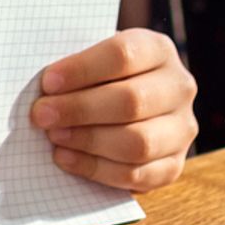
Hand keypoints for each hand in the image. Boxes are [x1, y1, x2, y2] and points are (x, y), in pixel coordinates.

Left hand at [33, 30, 196, 191]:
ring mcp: (181, 129)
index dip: (82, 69)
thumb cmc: (101, 77)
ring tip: (54, 137)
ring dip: (88, 141)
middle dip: (80, 110)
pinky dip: (96, 169)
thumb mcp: (94, 58)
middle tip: (42, 115)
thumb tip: (44, 89)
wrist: (129, 104)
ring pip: (138, 142)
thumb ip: (76, 68)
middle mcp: (178, 87)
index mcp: (159, 49)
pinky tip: (67, 158)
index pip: (124, 55)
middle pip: (131, 101)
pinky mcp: (173, 166)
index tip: (48, 82)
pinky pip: (136, 175)